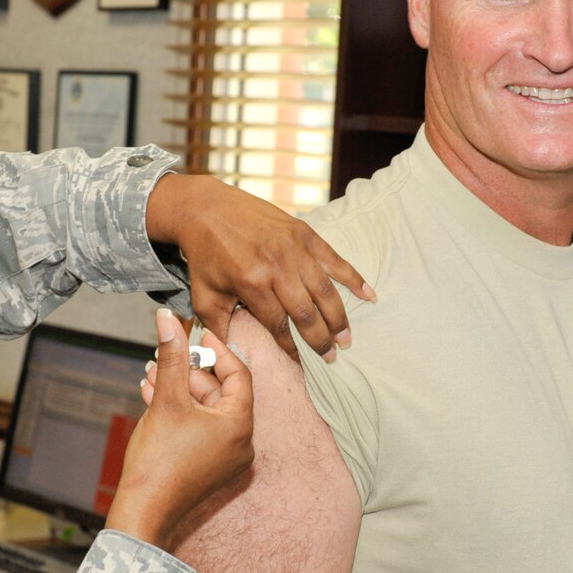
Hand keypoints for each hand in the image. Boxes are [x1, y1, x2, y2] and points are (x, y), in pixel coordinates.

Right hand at [105, 309, 253, 550]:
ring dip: (180, 390)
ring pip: (206, 410)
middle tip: (166, 355)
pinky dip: (181, 412)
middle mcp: (240, 442)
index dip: (217, 350)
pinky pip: (200, 428)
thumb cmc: (159, 462)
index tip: (198, 333)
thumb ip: (171, 356)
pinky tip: (153, 397)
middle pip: (221, 391)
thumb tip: (167, 319)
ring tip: (152, 375)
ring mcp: (225, 457)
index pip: (238, 373)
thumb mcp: (166, 400)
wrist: (144, 511)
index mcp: (239, 425)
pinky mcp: (209, 466)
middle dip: (190, 371)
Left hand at [145, 173, 373, 361]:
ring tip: (347, 338)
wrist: (206, 208)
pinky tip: (369, 294)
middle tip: (332, 356)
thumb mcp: (204, 296)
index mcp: (252, 284)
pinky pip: (334, 258)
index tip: (301, 363)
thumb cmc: (205, 256)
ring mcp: (294, 248)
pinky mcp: (303, 233)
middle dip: (321, 338)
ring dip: (339, 316)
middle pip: (307, 311)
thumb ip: (219, 328)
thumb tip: (230, 356)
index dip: (292, 347)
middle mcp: (277, 267)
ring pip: (324, 290)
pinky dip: (353, 277)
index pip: (279, 325)